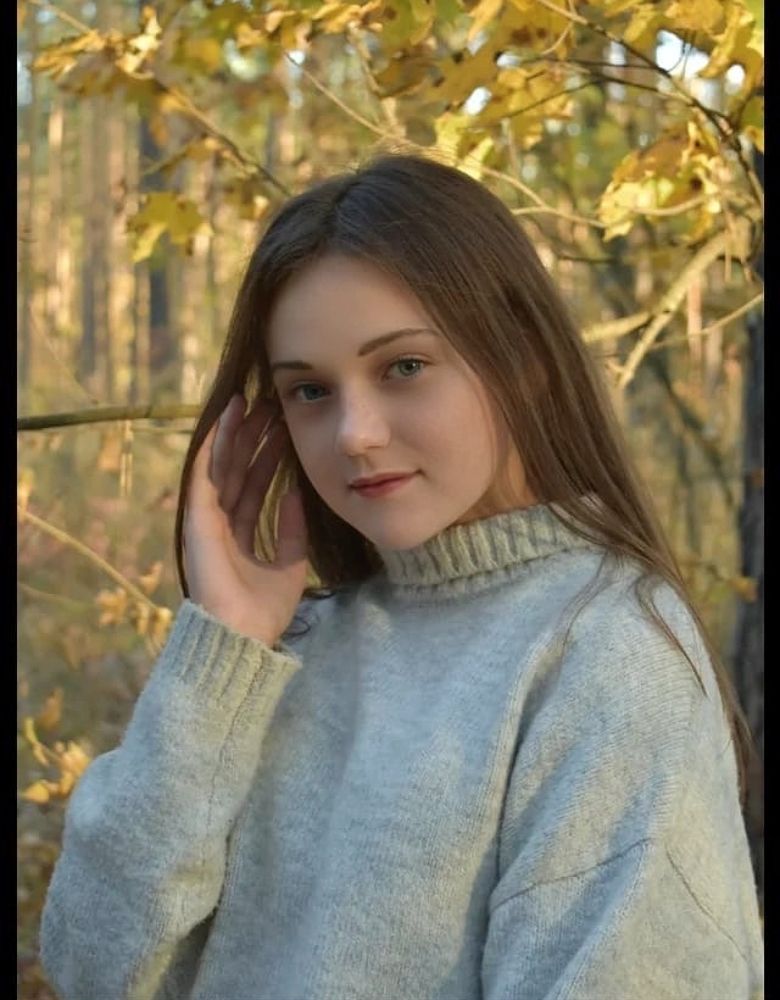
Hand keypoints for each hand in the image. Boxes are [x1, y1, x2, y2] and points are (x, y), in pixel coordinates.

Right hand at [183, 394, 308, 645]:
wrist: (244, 636)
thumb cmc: (265, 610)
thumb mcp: (291, 563)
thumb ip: (293, 528)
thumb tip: (297, 492)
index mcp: (240, 533)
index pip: (254, 485)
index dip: (268, 457)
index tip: (284, 429)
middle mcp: (221, 522)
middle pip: (237, 469)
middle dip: (253, 438)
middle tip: (270, 406)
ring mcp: (207, 520)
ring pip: (221, 466)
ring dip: (234, 434)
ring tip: (249, 402)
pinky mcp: (197, 520)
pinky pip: (204, 475)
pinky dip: (213, 447)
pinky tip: (225, 422)